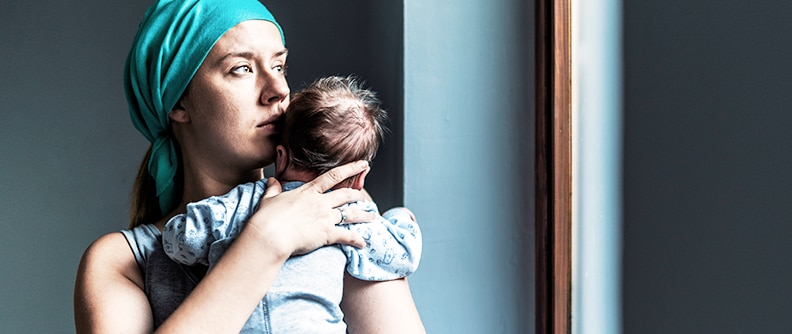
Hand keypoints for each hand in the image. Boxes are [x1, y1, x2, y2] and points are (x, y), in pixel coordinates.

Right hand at [247, 161, 375, 255]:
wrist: (270, 235)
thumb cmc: (267, 218)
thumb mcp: (269, 199)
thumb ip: (273, 189)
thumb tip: (271, 180)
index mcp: (308, 192)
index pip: (333, 176)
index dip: (351, 168)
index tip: (363, 163)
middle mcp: (320, 202)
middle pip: (346, 195)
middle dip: (358, 195)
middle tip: (366, 196)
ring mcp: (325, 217)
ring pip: (351, 214)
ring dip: (363, 216)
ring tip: (372, 217)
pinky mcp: (327, 234)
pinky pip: (347, 236)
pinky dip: (357, 240)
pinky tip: (363, 243)